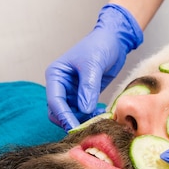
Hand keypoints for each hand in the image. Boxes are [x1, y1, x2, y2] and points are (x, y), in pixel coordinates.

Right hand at [45, 4, 142, 130]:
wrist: (114, 40)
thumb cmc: (100, 45)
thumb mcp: (93, 65)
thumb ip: (88, 88)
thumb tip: (84, 110)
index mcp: (56, 74)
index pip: (55, 100)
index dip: (64, 116)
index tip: (74, 128)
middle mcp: (61, 85)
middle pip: (58, 111)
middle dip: (71, 120)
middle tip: (87, 128)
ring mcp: (72, 91)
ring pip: (71, 114)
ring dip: (82, 120)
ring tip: (98, 119)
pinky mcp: (84, 95)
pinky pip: (83, 111)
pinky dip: (90, 116)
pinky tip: (100, 114)